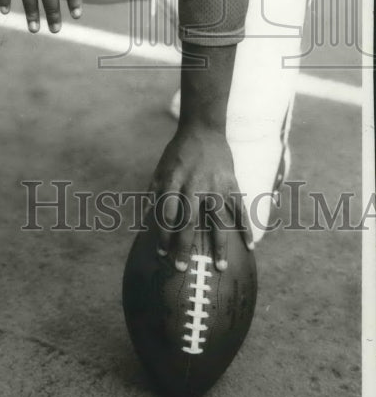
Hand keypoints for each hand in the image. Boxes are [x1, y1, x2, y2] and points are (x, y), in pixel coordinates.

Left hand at [147, 123, 252, 271]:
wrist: (203, 128)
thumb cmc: (178, 151)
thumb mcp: (161, 168)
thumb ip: (155, 191)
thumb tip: (146, 217)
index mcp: (173, 181)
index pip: (166, 214)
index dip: (162, 235)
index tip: (160, 254)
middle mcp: (193, 185)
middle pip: (188, 221)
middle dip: (184, 246)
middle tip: (182, 268)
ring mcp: (214, 185)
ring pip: (217, 219)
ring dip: (219, 245)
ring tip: (221, 267)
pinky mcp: (231, 183)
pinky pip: (239, 208)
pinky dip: (246, 226)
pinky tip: (250, 246)